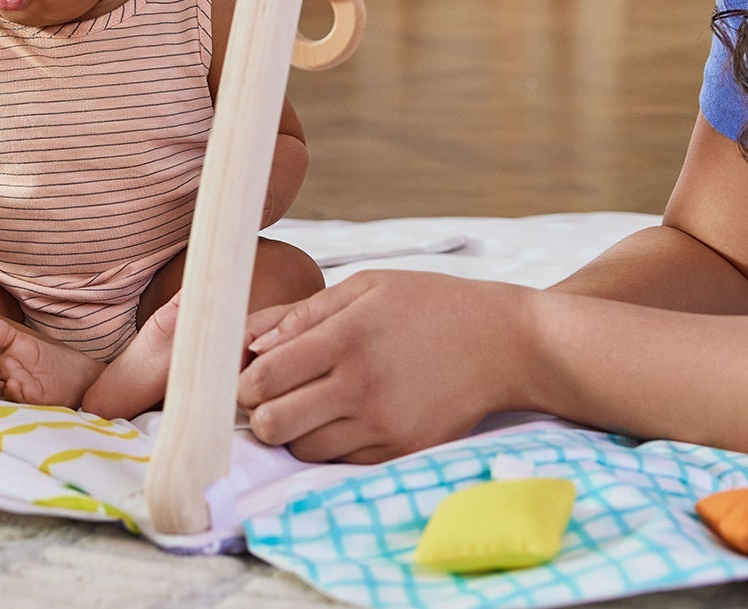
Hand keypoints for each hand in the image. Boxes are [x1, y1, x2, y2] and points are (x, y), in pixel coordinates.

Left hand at [237, 271, 534, 462]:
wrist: (502, 344)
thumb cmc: (428, 306)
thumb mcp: (365, 287)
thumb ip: (302, 314)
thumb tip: (249, 343)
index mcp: (347, 338)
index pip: (262, 377)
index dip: (244, 379)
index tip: (252, 371)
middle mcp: (361, 387)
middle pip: (272, 424)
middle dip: (260, 410)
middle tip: (272, 393)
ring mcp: (382, 426)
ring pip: (300, 448)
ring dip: (293, 430)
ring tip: (311, 401)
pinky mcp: (400, 452)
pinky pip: (338, 461)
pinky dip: (328, 443)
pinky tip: (343, 414)